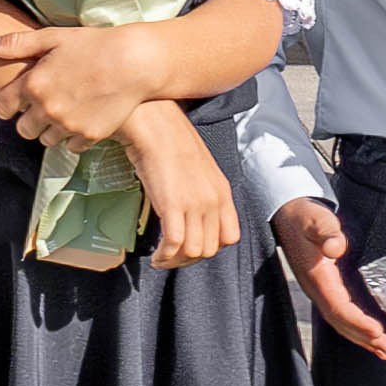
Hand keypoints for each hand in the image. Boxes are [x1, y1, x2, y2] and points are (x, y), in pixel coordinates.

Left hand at [0, 24, 163, 152]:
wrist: (136, 61)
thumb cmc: (94, 44)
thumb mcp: (55, 36)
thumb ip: (18, 43)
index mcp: (34, 83)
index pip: (3, 107)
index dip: (6, 105)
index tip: (15, 102)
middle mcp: (47, 108)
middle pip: (23, 129)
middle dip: (29, 119)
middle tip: (45, 106)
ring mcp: (68, 124)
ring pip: (46, 140)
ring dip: (51, 129)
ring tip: (66, 111)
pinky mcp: (88, 135)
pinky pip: (71, 146)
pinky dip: (74, 136)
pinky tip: (83, 118)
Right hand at [123, 102, 238, 269]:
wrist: (154, 124)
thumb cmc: (169, 141)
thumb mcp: (198, 169)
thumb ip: (201, 193)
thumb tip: (190, 216)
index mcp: (222, 191)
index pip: (230, 237)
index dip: (211, 247)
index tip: (192, 247)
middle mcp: (213, 200)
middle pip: (211, 249)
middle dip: (190, 260)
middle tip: (172, 257)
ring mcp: (195, 203)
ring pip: (194, 252)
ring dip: (175, 262)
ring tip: (162, 259)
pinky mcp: (173, 205)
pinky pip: (174, 245)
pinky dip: (164, 257)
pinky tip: (156, 257)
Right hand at [275, 198, 385, 359]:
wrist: (288, 215)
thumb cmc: (305, 216)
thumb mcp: (316, 220)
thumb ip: (327, 232)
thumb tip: (336, 247)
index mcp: (316, 277)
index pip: (338, 307)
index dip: (357, 322)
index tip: (377, 331)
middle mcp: (317, 289)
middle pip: (341, 322)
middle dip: (364, 338)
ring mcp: (320, 291)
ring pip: (341, 322)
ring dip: (363, 338)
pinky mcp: (325, 289)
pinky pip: (341, 314)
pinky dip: (356, 328)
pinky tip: (371, 336)